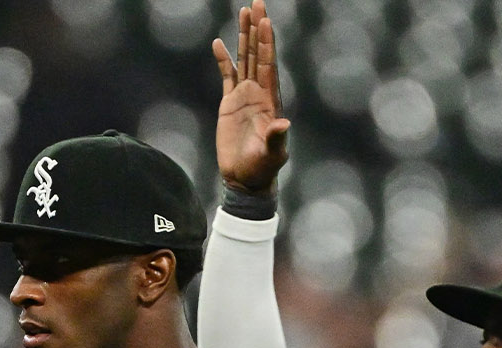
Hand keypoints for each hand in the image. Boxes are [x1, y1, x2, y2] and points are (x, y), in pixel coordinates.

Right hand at [212, 1, 289, 194]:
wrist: (245, 177)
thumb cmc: (262, 168)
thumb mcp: (273, 154)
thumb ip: (277, 138)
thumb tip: (283, 123)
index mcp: (270, 100)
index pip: (268, 65)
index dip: (267, 44)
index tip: (266, 22)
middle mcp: (258, 92)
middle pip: (257, 54)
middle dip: (258, 29)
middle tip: (257, 4)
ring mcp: (244, 96)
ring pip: (243, 59)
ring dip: (243, 36)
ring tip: (244, 12)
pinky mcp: (229, 103)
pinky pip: (226, 75)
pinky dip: (223, 59)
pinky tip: (218, 43)